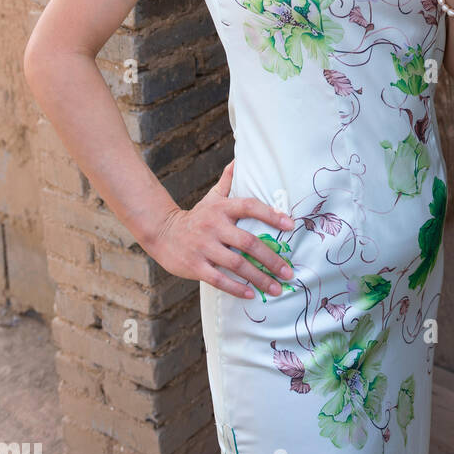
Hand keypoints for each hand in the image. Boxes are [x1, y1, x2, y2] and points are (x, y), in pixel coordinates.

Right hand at [145, 160, 296, 299]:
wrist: (162, 233)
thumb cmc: (196, 217)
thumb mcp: (212, 198)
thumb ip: (228, 181)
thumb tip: (239, 159)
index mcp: (221, 208)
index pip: (250, 207)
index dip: (271, 215)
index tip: (290, 225)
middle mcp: (214, 226)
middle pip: (248, 242)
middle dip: (271, 259)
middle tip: (289, 271)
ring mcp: (204, 247)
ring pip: (237, 265)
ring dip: (259, 278)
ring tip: (277, 288)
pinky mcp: (196, 266)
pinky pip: (219, 279)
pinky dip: (236, 288)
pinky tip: (251, 294)